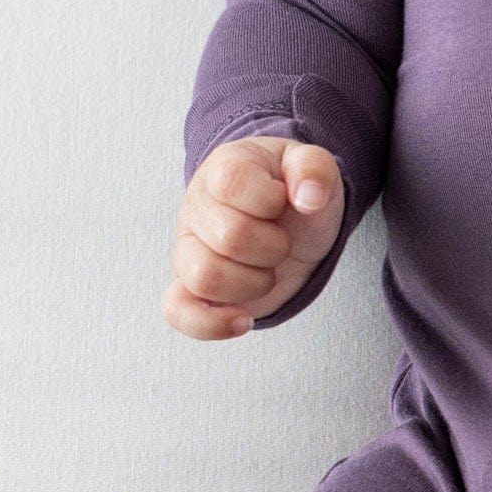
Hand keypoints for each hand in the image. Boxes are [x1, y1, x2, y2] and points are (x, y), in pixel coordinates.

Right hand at [165, 137, 344, 337]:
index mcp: (223, 170)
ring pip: (204, 277)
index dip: (269, 200)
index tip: (283, 202)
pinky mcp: (190, 288)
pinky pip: (177, 312)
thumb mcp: (314, 168)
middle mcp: (197, 209)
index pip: (231, 183)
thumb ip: (315, 168)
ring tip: (266, 270)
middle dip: (274, 247)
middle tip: (281, 240)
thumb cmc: (294, 194)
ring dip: (253, 282)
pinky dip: (212, 323)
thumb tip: (308, 197)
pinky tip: (243, 319)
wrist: (290, 222)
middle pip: (229, 238)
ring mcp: (189, 249)